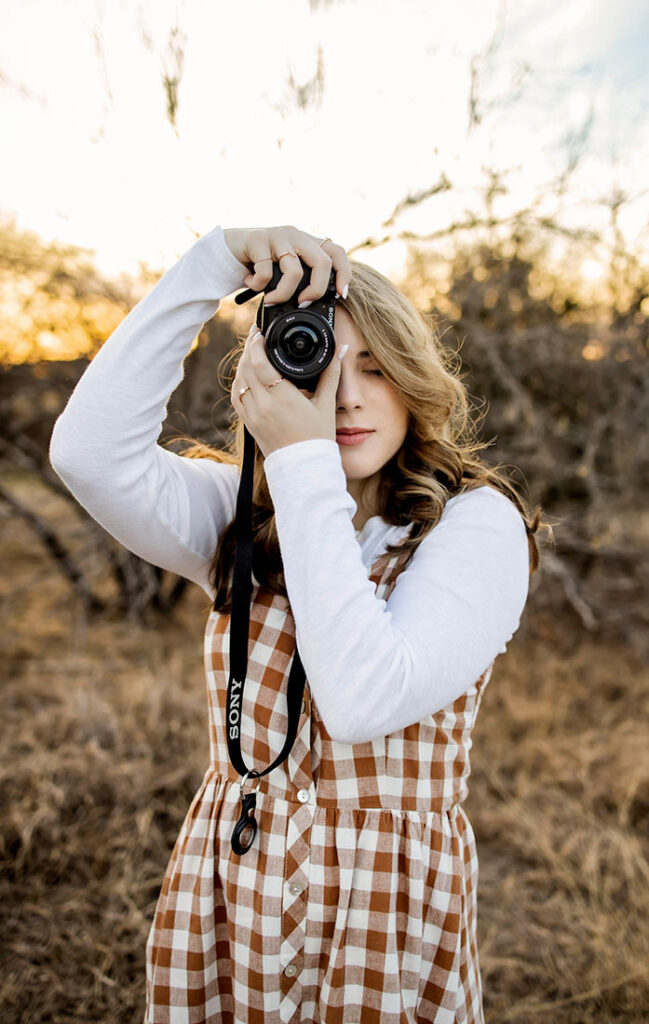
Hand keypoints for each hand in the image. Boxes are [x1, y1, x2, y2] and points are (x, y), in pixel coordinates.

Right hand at [223, 224, 350, 303]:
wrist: (227, 248)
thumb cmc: (259, 263)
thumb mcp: (284, 270)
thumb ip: (300, 279)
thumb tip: (314, 305)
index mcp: (306, 242)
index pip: (336, 252)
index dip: (343, 273)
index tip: (341, 294)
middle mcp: (296, 235)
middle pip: (322, 262)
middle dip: (316, 289)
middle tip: (302, 304)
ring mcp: (278, 235)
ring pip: (294, 271)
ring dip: (283, 294)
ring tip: (271, 301)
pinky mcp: (258, 239)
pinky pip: (265, 271)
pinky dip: (258, 285)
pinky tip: (250, 283)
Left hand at [231, 323, 347, 458]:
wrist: (305, 468)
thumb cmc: (317, 438)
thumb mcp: (326, 405)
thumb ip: (331, 374)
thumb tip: (341, 350)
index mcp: (282, 399)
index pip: (259, 363)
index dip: (256, 344)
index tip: (260, 332)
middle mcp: (263, 406)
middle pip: (245, 368)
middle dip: (248, 349)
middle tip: (256, 336)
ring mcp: (253, 416)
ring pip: (238, 382)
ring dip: (242, 364)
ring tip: (252, 352)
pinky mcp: (249, 424)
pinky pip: (237, 397)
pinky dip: (239, 382)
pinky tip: (246, 374)